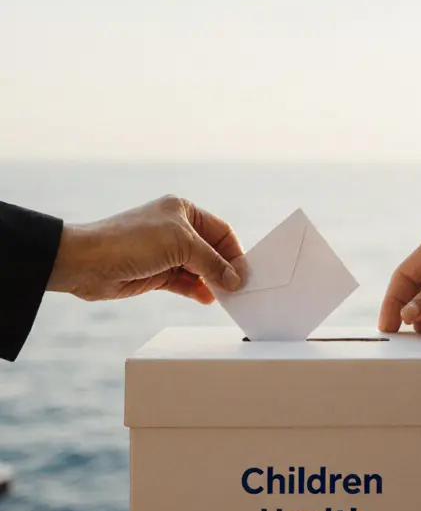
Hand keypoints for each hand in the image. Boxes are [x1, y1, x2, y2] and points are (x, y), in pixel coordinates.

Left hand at [47, 195, 242, 303]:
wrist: (86, 262)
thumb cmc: (131, 241)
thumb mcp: (181, 244)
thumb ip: (212, 262)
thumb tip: (234, 280)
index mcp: (183, 211)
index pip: (221, 231)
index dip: (234, 251)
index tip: (244, 273)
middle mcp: (176, 229)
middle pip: (212, 251)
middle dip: (224, 269)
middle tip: (239, 288)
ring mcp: (165, 253)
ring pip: (199, 269)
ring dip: (212, 282)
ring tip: (224, 296)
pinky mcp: (156, 274)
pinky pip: (185, 283)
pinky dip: (197, 290)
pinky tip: (207, 299)